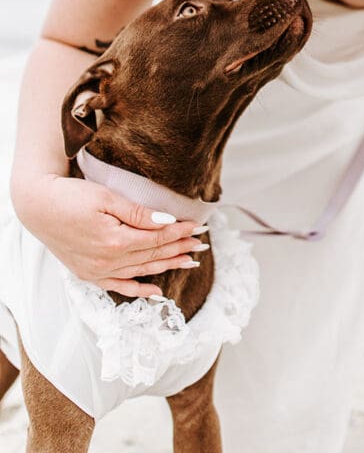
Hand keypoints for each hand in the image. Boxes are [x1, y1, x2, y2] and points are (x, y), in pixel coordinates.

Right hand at [19, 174, 207, 297]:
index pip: (157, 238)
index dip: (180, 232)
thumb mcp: (107, 197)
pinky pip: (119, 287)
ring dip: (166, 266)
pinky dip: (138, 289)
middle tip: (201, 244)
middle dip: (179, 249)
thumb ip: (138, 213)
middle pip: (152, 255)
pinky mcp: (89, 275)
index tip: (198, 226)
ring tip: (188, 262)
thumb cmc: (71, 197)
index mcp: (115, 242)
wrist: (37, 208)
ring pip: (141, 272)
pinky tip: (156, 291)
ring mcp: (97, 272)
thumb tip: (167, 222)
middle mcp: (108, 262)